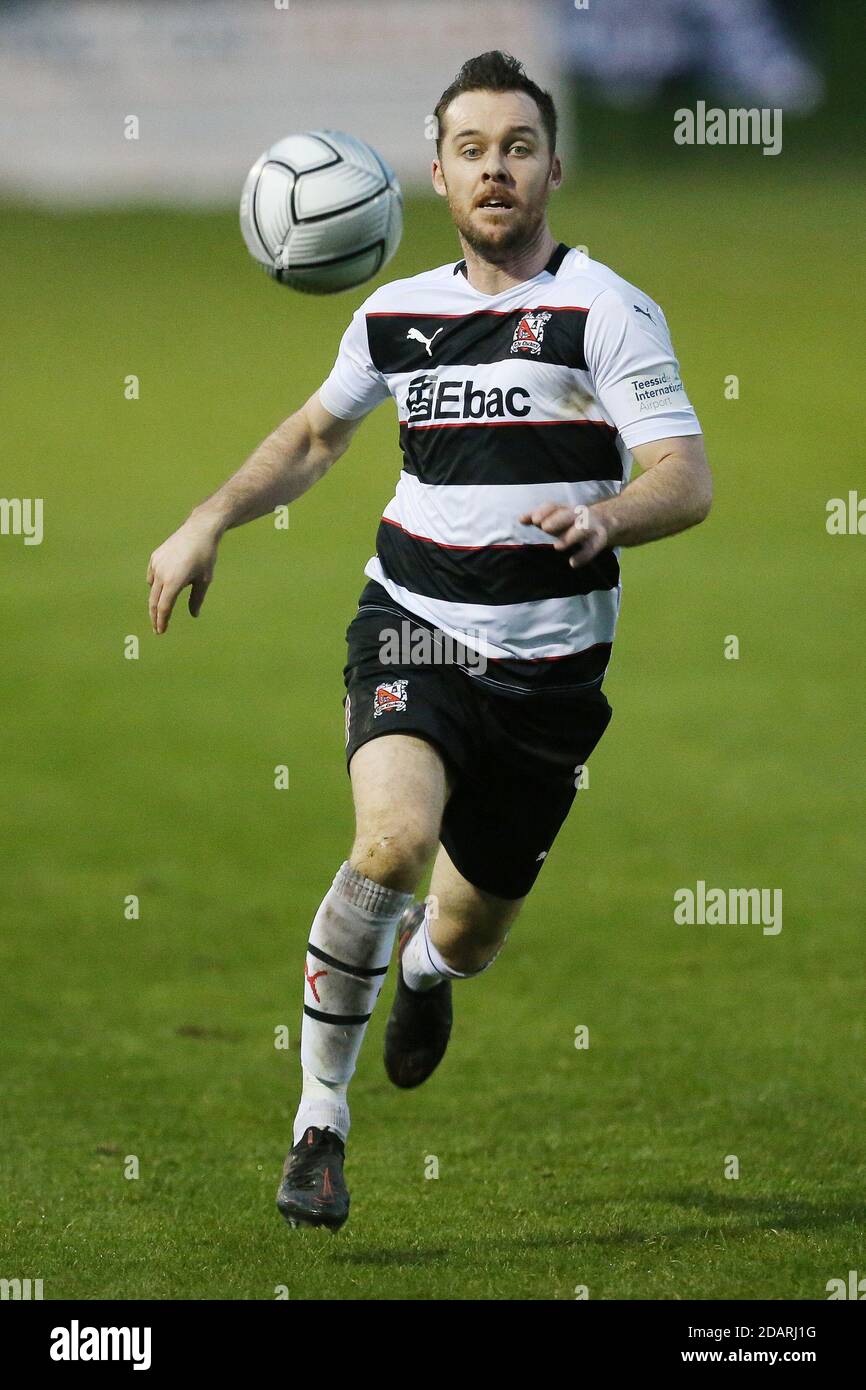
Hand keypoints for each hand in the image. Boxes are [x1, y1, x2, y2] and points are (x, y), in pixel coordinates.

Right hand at [147, 515, 219, 633]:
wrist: (199, 530)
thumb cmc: (205, 556)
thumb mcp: (204, 580)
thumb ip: (197, 599)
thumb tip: (194, 615)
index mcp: (174, 582)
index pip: (164, 608)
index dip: (162, 621)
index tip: (161, 631)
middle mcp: (161, 574)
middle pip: (154, 601)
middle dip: (155, 617)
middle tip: (158, 628)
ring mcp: (156, 564)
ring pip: (152, 589)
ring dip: (156, 601)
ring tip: (161, 611)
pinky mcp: (155, 557)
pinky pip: (152, 576)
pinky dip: (155, 585)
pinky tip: (161, 589)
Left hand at [517, 502, 610, 567]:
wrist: (606, 521)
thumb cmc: (572, 522)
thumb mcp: (557, 518)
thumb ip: (538, 518)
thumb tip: (520, 519)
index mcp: (565, 509)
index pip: (554, 507)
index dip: (544, 511)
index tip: (534, 520)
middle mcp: (578, 515)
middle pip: (568, 515)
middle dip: (557, 520)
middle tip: (545, 528)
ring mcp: (591, 526)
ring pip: (582, 529)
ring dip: (570, 537)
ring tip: (557, 546)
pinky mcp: (600, 540)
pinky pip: (592, 548)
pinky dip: (583, 556)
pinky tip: (573, 563)